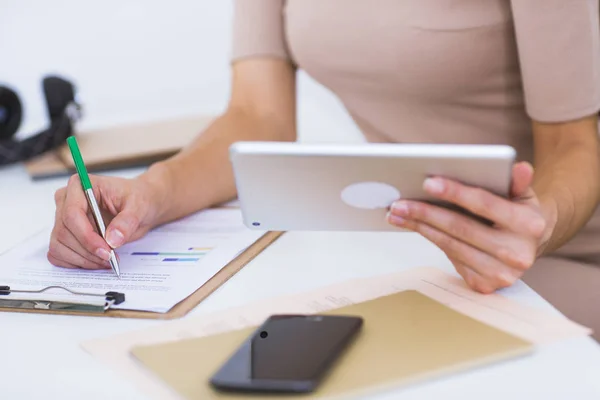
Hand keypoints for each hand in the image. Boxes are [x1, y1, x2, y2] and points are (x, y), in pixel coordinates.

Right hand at [48, 173, 166, 268]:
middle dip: (88, 251)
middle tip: (110, 258)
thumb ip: (127, 222)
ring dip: (83, 259)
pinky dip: (76, 262)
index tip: (106, 250)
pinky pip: (59, 254)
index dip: (86, 236)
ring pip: (59, 245)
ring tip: (107, 260)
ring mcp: (62, 218)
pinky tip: (95, 261)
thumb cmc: (137, 199)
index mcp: (81, 186)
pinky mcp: (64, 234)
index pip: (72, 213)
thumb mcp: (139, 206)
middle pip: (64, 232)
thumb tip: (112, 239)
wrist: (139, 205)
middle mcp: (66, 200)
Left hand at [386, 162, 553, 293]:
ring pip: (450, 244)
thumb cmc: (518, 215)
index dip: (455, 193)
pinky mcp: (483, 285)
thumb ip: (517, 181)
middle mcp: (517, 253)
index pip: (485, 204)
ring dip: (419, 227)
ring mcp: (500, 273)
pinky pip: (449, 257)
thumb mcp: (522, 195)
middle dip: (426, 213)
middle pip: (460, 228)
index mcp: (529, 225)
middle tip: (399, 202)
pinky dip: (430, 239)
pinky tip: (414, 226)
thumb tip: (518, 167)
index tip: (427, 183)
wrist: (525, 248)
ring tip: (397, 213)